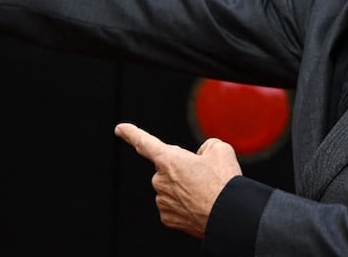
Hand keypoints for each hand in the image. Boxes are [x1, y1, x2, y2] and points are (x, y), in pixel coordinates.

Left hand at [114, 122, 240, 238]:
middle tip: (204, 178)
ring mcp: (162, 201)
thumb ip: (206, 146)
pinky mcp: (167, 218)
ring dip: (185, 188)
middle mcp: (160, 180)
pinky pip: (173, 205)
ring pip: (171, 187)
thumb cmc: (224, 182)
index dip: (131, 133)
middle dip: (182, 170)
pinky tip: (199, 206)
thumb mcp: (221, 150)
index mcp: (169, 159)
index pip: (145, 142)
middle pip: (168, 169)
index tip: (120, 128)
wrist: (228, 216)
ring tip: (205, 193)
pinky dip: (185, 204)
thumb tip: (201, 157)